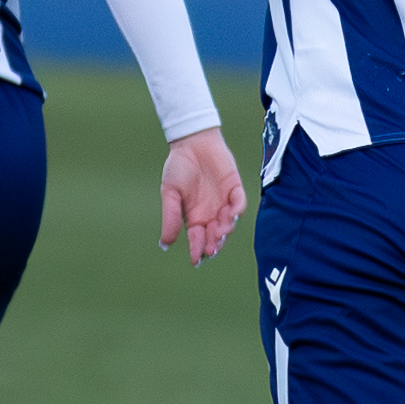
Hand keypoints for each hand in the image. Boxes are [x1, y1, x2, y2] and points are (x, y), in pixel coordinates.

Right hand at [159, 128, 243, 261]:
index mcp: (195, 217)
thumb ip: (171, 217)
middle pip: (215, 236)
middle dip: (214, 244)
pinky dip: (237, 210)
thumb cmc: (178, 167)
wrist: (191, 142)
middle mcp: (211, 213)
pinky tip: (231, 214)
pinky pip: (239, 203)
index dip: (197, 250)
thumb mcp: (170, 194)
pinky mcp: (235, 188)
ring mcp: (224, 202)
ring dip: (224, 230)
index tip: (195, 260)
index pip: (198, 239)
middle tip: (211, 249)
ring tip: (218, 231)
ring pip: (229, 223)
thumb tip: (165, 243)